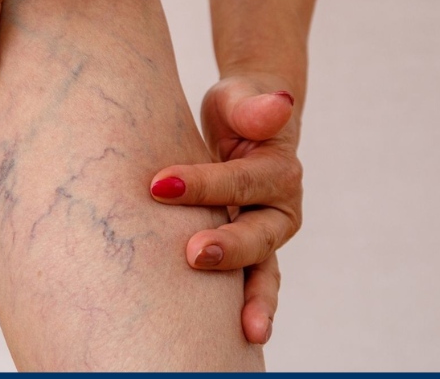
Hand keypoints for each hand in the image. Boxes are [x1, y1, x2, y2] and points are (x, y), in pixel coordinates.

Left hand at [149, 76, 302, 343]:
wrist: (246, 126)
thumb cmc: (239, 111)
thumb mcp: (242, 99)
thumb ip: (253, 106)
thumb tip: (278, 103)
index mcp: (280, 172)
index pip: (243, 180)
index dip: (206, 184)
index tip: (159, 184)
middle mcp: (278, 211)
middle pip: (259, 235)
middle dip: (229, 248)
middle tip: (192, 254)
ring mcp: (263, 238)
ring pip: (263, 273)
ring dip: (254, 300)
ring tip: (247, 331)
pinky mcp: (245, 255)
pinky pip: (248, 286)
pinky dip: (245, 309)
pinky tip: (236, 339)